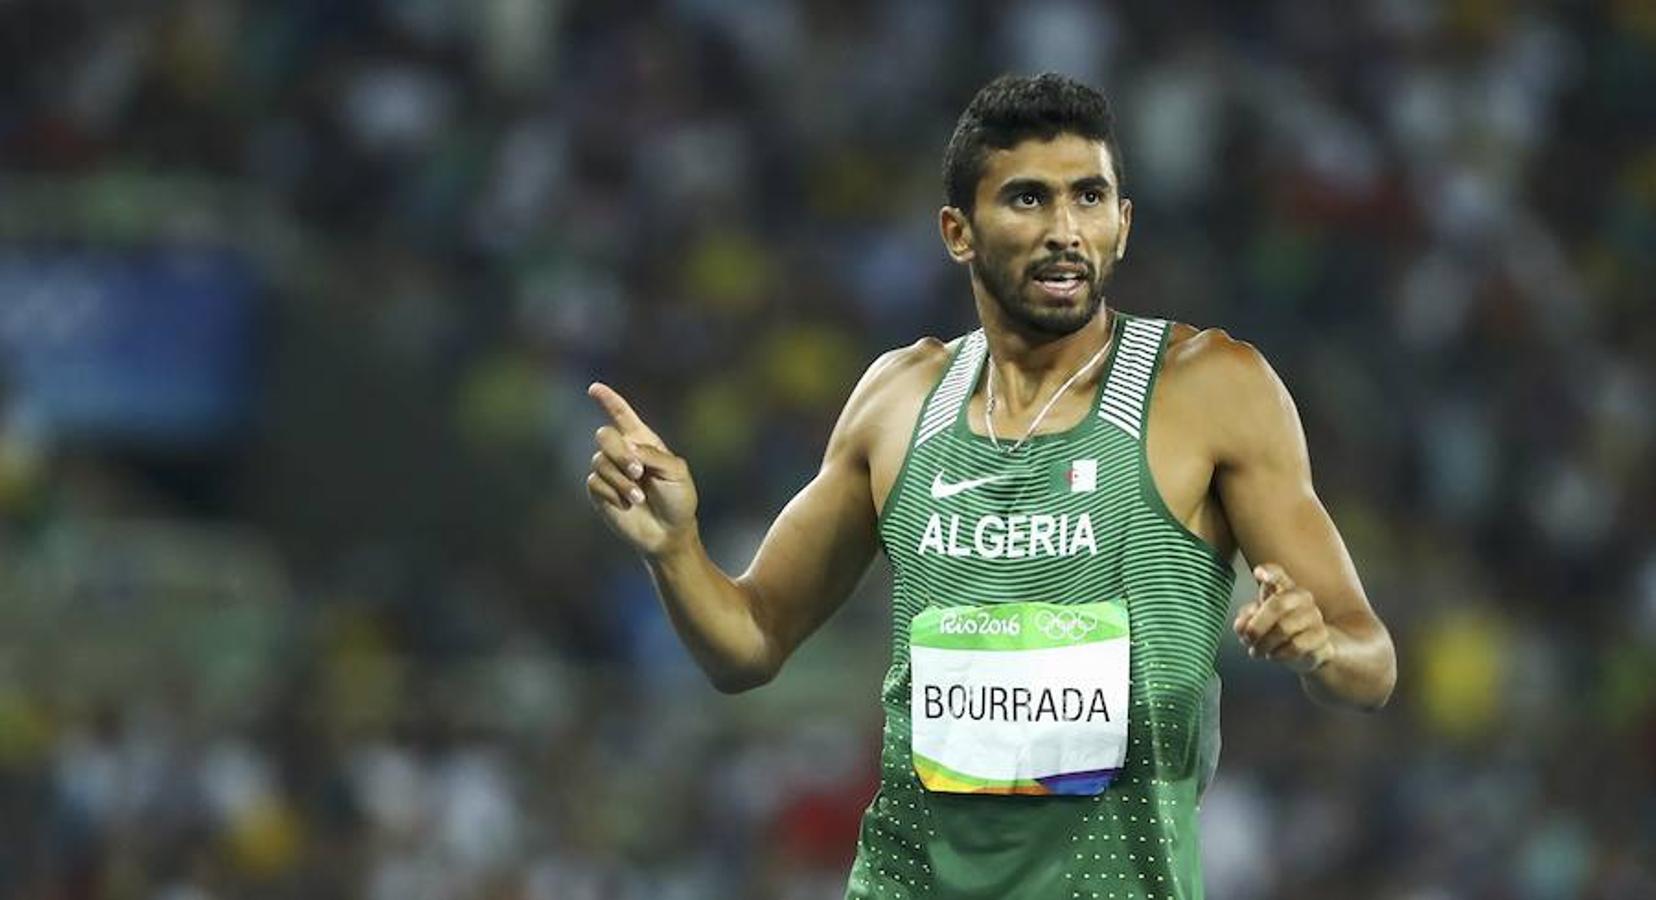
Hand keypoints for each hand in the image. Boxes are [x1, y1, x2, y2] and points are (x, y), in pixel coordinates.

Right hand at [585, 382, 698, 556]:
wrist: (669, 532)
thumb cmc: (678, 499)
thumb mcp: (677, 472)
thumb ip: (654, 455)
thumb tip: (628, 448)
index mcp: (642, 441)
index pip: (621, 415)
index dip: (608, 400)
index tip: (594, 388)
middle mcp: (622, 453)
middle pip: (604, 435)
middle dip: (619, 452)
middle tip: (638, 471)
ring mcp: (609, 472)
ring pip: (599, 461)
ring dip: (620, 479)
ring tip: (639, 496)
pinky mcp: (600, 492)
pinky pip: (594, 482)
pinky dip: (613, 493)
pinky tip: (627, 504)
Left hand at [1233, 563, 1333, 673]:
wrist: (1312, 650)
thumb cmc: (1280, 628)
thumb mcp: (1258, 619)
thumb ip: (1247, 617)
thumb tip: (1242, 625)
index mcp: (1285, 588)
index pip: (1278, 574)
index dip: (1269, 572)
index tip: (1258, 574)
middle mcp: (1303, 598)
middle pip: (1277, 605)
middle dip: (1256, 626)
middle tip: (1247, 639)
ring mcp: (1315, 617)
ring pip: (1284, 629)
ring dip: (1264, 644)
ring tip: (1257, 651)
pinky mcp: (1322, 638)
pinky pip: (1296, 646)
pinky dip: (1279, 654)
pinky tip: (1274, 655)